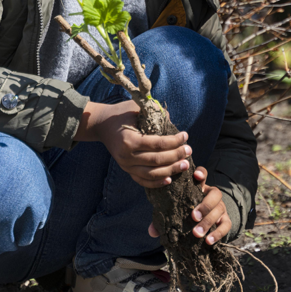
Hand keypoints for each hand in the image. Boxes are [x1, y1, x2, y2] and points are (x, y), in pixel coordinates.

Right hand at [75, 100, 190, 187]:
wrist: (101, 125)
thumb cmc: (122, 113)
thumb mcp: (137, 108)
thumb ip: (155, 114)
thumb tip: (172, 122)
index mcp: (130, 140)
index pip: (158, 144)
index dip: (174, 141)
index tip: (185, 136)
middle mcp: (127, 156)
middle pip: (157, 160)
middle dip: (176, 156)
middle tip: (189, 150)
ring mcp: (125, 165)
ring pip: (152, 174)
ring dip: (170, 170)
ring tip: (184, 165)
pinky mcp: (126, 170)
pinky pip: (142, 181)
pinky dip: (156, 182)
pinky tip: (169, 179)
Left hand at [148, 167, 230, 244]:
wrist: (204, 224)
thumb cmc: (185, 213)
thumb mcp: (175, 213)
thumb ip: (164, 220)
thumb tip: (152, 231)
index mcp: (198, 188)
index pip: (202, 175)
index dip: (201, 173)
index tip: (196, 176)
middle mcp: (212, 195)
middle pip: (215, 193)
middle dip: (205, 205)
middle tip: (193, 217)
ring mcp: (220, 207)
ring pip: (220, 209)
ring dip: (208, 222)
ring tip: (196, 233)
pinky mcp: (225, 220)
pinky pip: (227, 224)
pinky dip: (219, 233)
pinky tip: (208, 241)